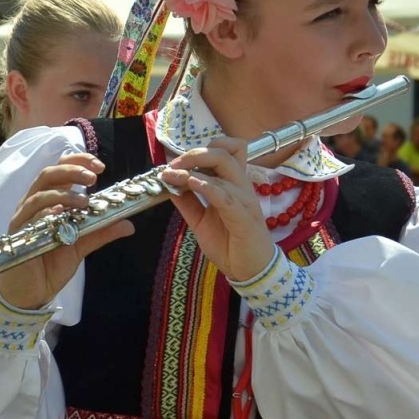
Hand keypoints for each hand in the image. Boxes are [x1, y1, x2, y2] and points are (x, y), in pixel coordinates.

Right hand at [0, 153, 133, 310]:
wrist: (31, 292)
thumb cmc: (52, 264)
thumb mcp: (81, 245)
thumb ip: (101, 232)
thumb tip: (129, 224)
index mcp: (50, 201)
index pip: (61, 171)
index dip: (78, 162)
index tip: (100, 166)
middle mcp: (34, 205)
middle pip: (48, 175)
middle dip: (71, 171)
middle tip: (93, 178)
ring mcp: (24, 219)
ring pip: (39, 195)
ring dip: (63, 194)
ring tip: (85, 201)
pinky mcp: (18, 236)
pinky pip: (30, 219)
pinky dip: (46, 213)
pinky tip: (60, 214)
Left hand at [161, 137, 276, 281]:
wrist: (249, 270)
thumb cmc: (230, 244)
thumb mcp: (200, 220)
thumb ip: (187, 202)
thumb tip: (169, 184)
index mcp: (233, 185)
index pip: (228, 150)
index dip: (204, 148)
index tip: (178, 162)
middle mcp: (242, 186)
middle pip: (224, 152)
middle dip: (194, 153)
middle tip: (173, 166)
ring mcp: (244, 200)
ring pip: (224, 167)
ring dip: (194, 168)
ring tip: (173, 175)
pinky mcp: (243, 217)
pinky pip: (226, 195)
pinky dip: (207, 186)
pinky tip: (191, 184)